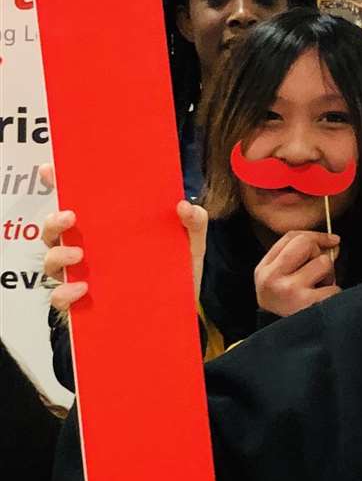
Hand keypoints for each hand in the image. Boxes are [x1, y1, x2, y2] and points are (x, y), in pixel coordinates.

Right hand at [41, 164, 207, 309]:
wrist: (183, 310)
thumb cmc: (178, 270)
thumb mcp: (190, 243)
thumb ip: (193, 222)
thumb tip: (183, 206)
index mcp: (107, 228)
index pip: (76, 203)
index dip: (57, 184)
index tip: (50, 170)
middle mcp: (88, 249)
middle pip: (55, 231)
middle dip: (53, 221)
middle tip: (70, 217)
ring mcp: (83, 276)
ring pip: (52, 262)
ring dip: (58, 256)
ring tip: (78, 255)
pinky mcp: (85, 305)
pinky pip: (62, 298)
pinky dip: (65, 293)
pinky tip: (83, 288)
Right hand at [253, 229, 341, 316]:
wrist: (280, 345)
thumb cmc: (286, 309)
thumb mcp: (279, 281)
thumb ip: (298, 258)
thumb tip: (332, 243)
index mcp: (264, 269)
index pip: (291, 237)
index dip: (315, 236)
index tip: (332, 240)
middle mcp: (273, 277)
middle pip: (305, 244)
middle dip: (320, 254)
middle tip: (319, 274)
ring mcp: (289, 290)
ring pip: (324, 263)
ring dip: (329, 277)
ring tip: (318, 292)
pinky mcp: (307, 304)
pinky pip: (334, 287)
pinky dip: (334, 295)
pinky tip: (323, 304)